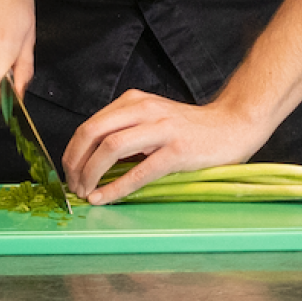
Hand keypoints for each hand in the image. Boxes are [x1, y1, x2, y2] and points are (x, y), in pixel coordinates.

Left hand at [61, 90, 275, 204]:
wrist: (233, 125)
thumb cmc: (190, 128)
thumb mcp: (152, 119)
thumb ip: (125, 131)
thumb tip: (91, 160)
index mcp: (135, 102)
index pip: (90, 124)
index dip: (73, 151)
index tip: (69, 172)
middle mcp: (145, 110)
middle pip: (93, 132)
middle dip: (75, 162)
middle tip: (72, 185)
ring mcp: (162, 129)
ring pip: (111, 148)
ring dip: (91, 173)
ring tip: (85, 192)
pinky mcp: (177, 151)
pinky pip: (139, 171)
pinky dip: (116, 187)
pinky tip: (104, 198)